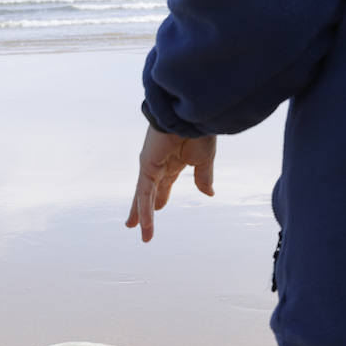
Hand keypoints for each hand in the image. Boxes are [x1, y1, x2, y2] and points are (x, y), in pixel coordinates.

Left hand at [125, 125, 216, 241]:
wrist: (191, 115)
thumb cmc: (198, 131)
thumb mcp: (204, 160)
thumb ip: (203, 178)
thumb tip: (209, 194)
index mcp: (173, 163)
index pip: (164, 186)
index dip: (160, 198)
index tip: (159, 208)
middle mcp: (159, 166)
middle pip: (149, 193)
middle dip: (143, 209)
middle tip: (136, 224)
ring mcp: (151, 167)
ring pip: (144, 197)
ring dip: (141, 216)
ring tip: (137, 231)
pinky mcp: (146, 168)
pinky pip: (144, 193)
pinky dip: (144, 210)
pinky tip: (143, 224)